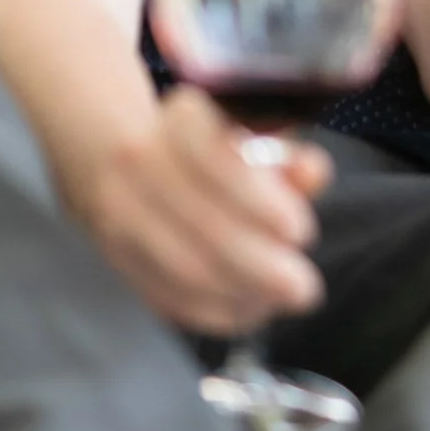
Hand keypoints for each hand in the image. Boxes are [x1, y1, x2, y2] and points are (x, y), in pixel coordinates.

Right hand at [76, 86, 332, 333]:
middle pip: (206, 225)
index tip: (299, 230)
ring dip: (242, 293)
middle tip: (303, 288)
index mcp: (184, 119)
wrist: (125, 160)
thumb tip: (311, 174)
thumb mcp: (255, 135)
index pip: (220, 159)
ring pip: (184, 268)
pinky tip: (249, 310)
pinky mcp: (117, 255)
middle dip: (262, 266)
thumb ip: (288, 156)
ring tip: (279, 302)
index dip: (262, 202)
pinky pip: (166, 294)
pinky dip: (213, 311)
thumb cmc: (214, 149)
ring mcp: (120, 212)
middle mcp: (142, 162)